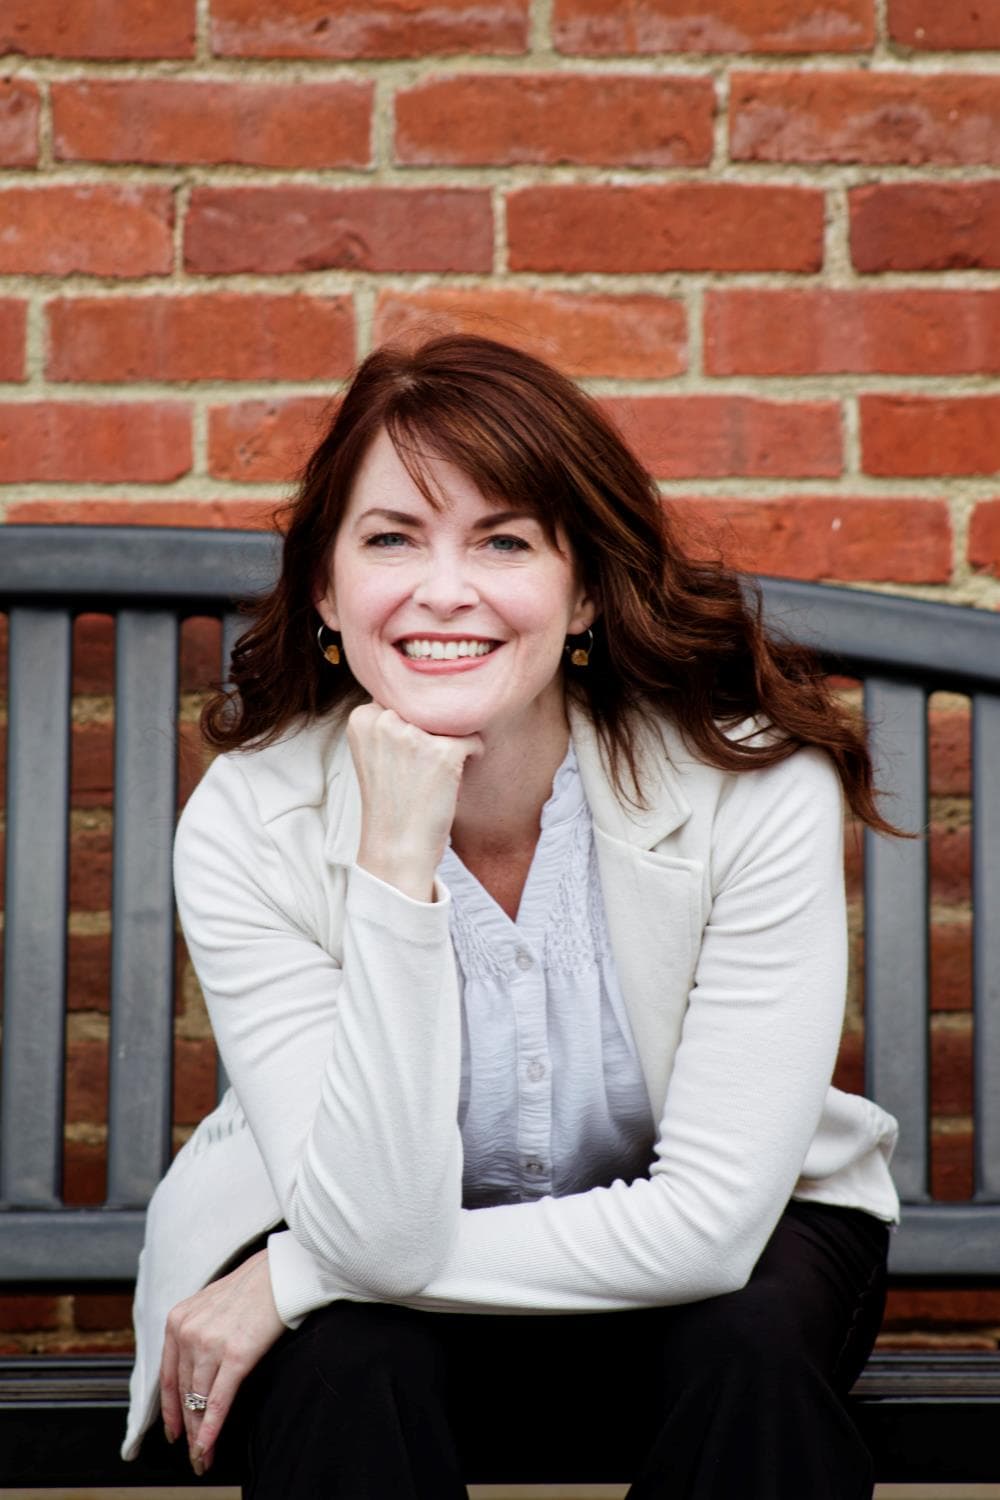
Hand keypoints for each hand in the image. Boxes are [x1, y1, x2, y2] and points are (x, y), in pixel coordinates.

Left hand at [160, 1248, 283, 1476]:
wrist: (282, 1271)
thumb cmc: (254, 1285)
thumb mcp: (212, 1304)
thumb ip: (197, 1332)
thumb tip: (196, 1371)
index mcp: (178, 1319)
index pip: (168, 1377)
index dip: (169, 1411)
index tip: (173, 1432)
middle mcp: (188, 1331)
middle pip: (184, 1393)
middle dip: (187, 1428)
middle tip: (193, 1455)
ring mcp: (210, 1343)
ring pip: (199, 1401)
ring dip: (200, 1435)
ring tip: (204, 1456)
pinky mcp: (235, 1354)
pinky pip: (218, 1400)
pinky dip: (212, 1428)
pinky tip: (208, 1445)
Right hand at [348, 703, 482, 900]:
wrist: (396, 849)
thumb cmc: (389, 802)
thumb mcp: (374, 753)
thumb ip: (388, 721)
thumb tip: (427, 692)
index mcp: (362, 718)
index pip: (400, 695)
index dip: (413, 719)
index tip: (411, 748)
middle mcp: (385, 720)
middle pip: (428, 703)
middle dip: (435, 726)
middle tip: (427, 762)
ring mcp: (414, 736)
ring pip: (451, 718)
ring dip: (453, 739)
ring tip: (438, 770)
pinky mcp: (444, 753)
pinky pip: (472, 738)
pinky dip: (472, 755)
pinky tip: (454, 777)